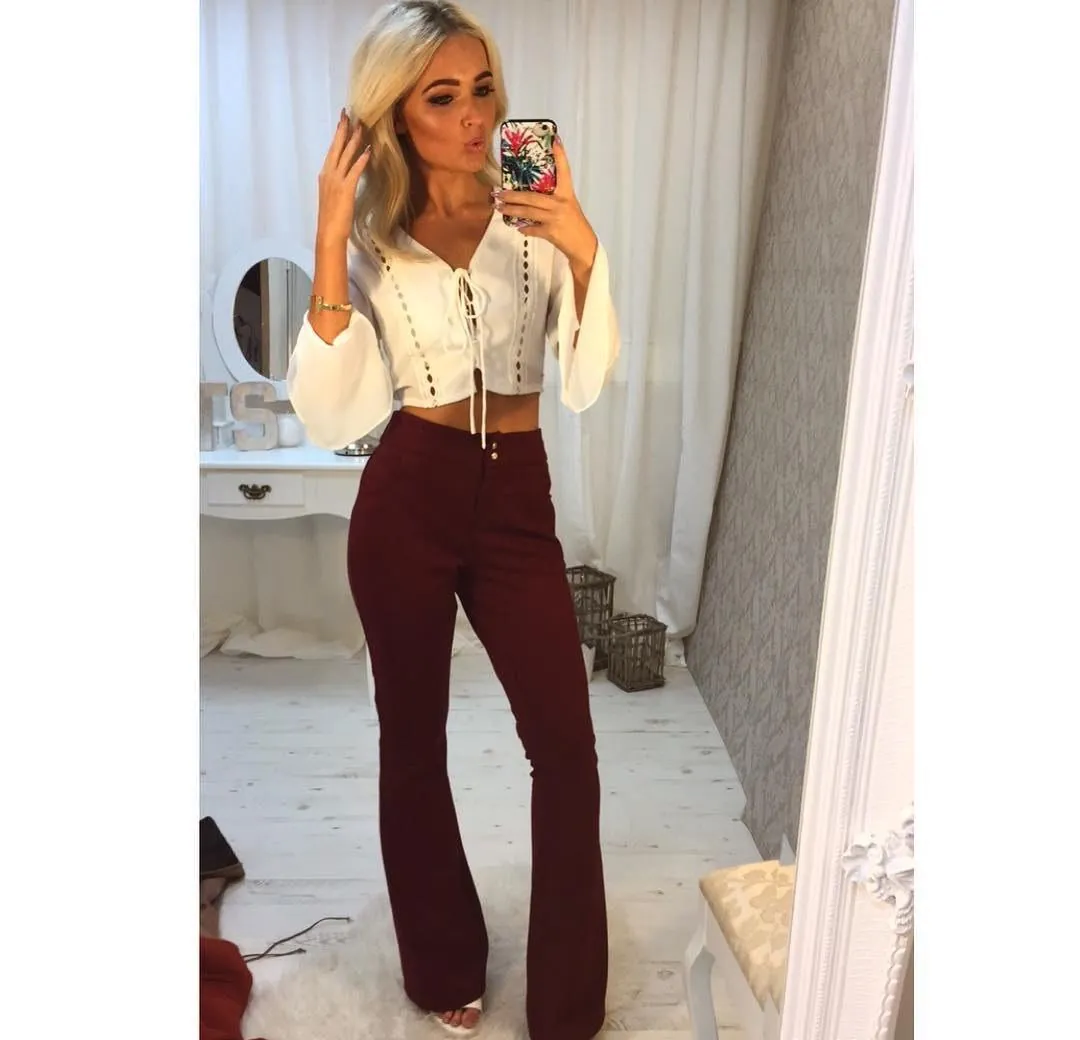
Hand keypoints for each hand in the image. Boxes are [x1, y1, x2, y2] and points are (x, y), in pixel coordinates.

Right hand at [316, 109, 370, 246]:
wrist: (329, 232)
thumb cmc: (332, 218)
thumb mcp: (333, 196)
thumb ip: (338, 183)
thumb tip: (345, 175)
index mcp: (325, 175)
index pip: (332, 151)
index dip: (338, 135)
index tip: (342, 121)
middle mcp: (328, 174)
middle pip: (336, 147)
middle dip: (343, 130)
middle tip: (348, 114)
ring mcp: (336, 181)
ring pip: (345, 155)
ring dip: (353, 139)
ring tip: (360, 126)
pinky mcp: (346, 189)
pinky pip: (354, 170)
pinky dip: (361, 159)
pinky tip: (368, 150)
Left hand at [494, 137, 597, 270]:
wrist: (583, 245)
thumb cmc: (574, 224)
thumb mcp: (568, 205)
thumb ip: (553, 197)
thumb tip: (530, 193)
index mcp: (567, 194)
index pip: (564, 171)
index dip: (560, 155)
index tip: (554, 140)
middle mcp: (560, 203)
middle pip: (532, 196)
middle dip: (513, 195)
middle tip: (498, 192)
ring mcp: (555, 218)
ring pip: (528, 212)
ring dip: (511, 210)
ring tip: (499, 207)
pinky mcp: (551, 232)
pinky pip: (532, 229)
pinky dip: (523, 228)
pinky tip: (516, 226)